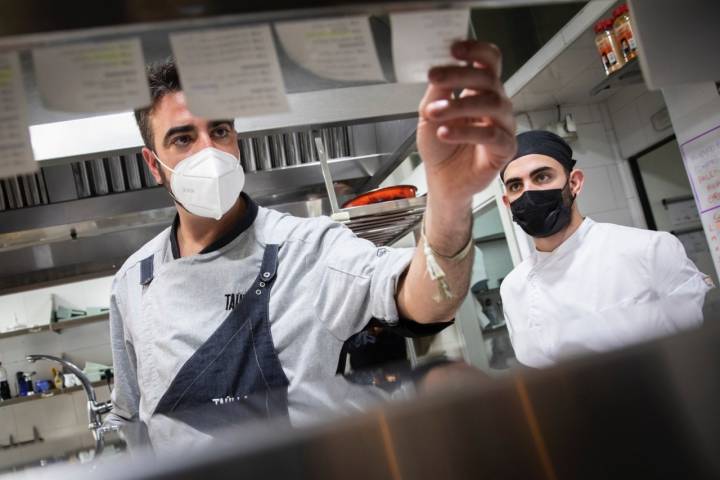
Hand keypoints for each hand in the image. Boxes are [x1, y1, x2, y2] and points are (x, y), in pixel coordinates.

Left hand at [417, 40, 516, 204]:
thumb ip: (436, 92)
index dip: (476, 50)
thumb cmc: (440, 147)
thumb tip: (439, 68)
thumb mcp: (429, 114)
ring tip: (434, 113)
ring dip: (459, 105)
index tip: (454, 48)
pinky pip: (491, 135)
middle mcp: (496, 104)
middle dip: (459, 74)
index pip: (489, 61)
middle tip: (434, 77)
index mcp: (480, 90)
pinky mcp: (504, 148)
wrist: (443, 180)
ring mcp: (503, 125)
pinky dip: (466, 132)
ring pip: (492, 104)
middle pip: (489, 78)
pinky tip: (445, 133)